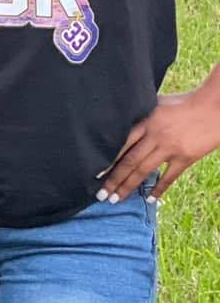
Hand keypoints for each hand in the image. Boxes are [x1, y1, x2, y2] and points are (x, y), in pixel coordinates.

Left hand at [98, 85, 219, 203]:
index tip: (95, 174)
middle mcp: (155, 135)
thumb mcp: (157, 103)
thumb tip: (121, 118)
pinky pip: (169, 177)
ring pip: (144, 171)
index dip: (107, 160)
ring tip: (116, 200)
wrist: (214, 107)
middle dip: (113, 180)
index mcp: (146, 121)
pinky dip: (159, 189)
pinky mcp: (185, 157)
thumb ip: (140, 113)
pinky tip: (149, 199)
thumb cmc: (184, 102)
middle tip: (101, 195)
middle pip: (129, 161)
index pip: (121, 144)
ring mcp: (170, 148)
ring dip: (128, 187)